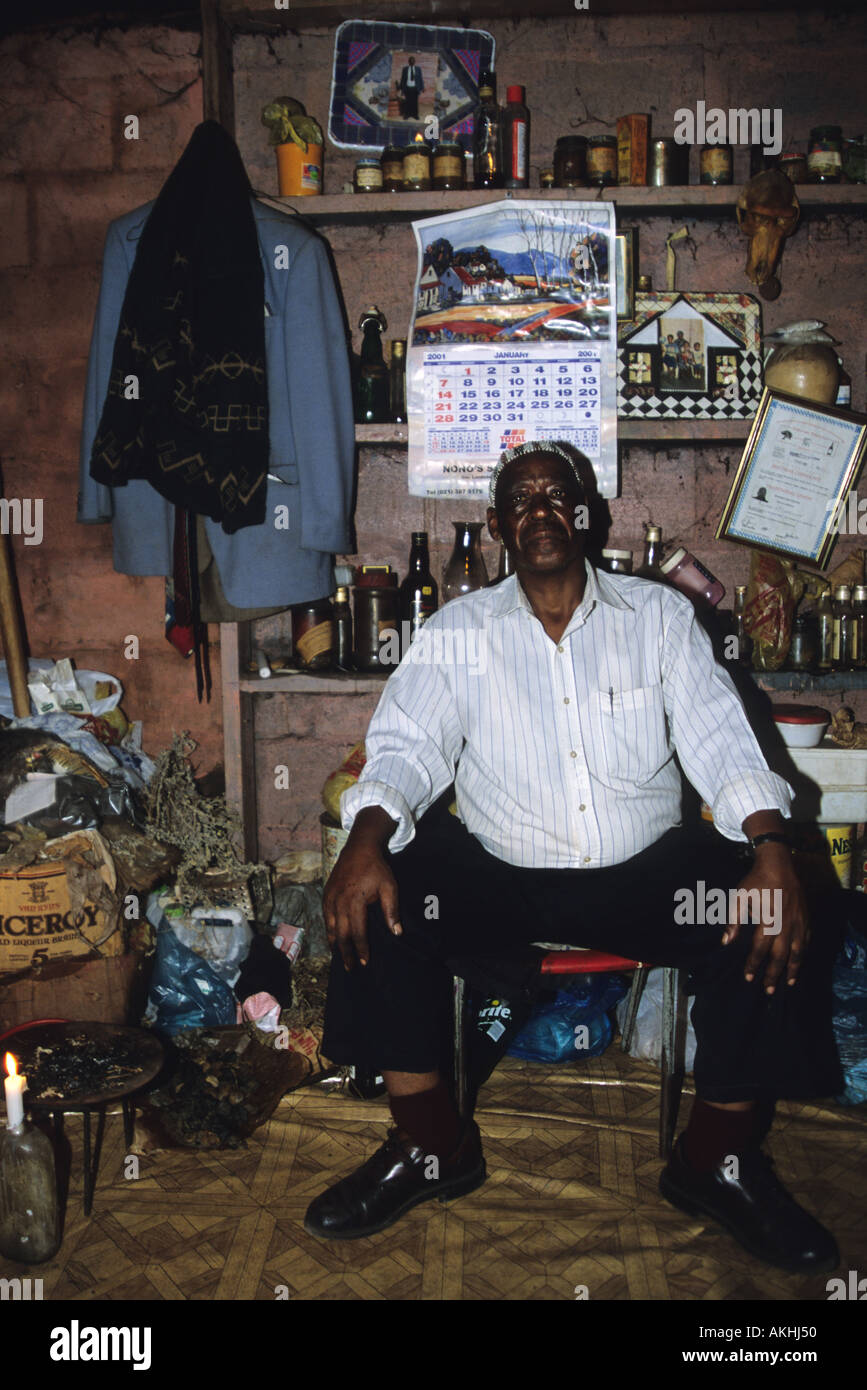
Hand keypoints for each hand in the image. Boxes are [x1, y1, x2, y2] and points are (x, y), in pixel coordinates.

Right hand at [323, 829, 401, 971]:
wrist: (359, 848)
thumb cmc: (376, 868)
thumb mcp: (389, 887)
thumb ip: (391, 910)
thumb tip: (396, 933)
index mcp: (355, 900)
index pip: (357, 931)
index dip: (361, 948)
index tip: (366, 962)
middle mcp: (339, 901)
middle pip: (341, 934)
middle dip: (346, 952)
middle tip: (351, 967)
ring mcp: (330, 898)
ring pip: (330, 927)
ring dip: (335, 944)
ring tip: (340, 957)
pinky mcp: (326, 894)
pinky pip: (326, 917)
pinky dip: (329, 930)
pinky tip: (333, 938)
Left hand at [722, 842, 808, 992]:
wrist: (779, 864)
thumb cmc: (756, 880)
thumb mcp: (740, 897)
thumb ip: (733, 920)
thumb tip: (726, 942)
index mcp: (769, 920)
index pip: (760, 950)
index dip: (753, 965)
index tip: (748, 978)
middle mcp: (786, 925)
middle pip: (780, 956)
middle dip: (774, 974)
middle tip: (768, 990)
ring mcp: (799, 922)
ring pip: (797, 951)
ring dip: (793, 969)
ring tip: (789, 983)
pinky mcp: (806, 918)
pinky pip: (807, 940)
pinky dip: (803, 954)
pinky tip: (799, 962)